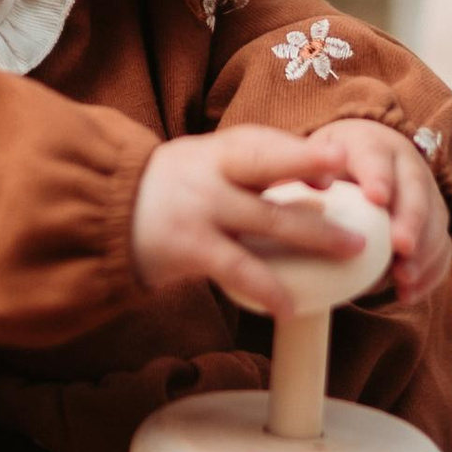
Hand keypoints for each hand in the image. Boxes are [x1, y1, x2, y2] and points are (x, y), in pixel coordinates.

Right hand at [130, 124, 374, 318]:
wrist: (97, 212)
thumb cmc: (163, 192)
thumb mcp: (197, 167)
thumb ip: (242, 173)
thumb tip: (308, 195)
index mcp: (215, 151)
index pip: (263, 142)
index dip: (301, 150)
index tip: (337, 159)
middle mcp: (210, 173)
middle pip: (267, 164)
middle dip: (309, 166)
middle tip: (354, 177)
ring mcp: (201, 209)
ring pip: (268, 219)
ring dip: (315, 235)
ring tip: (352, 249)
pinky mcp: (191, 248)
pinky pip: (239, 270)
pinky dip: (268, 290)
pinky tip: (290, 308)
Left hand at [300, 117, 451, 309]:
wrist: (365, 159)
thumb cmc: (330, 168)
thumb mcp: (312, 161)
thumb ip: (299, 178)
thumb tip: (275, 199)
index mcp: (369, 145)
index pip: (374, 156)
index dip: (377, 175)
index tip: (376, 198)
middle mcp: (405, 164)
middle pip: (414, 188)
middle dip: (409, 218)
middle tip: (400, 246)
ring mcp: (425, 192)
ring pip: (433, 218)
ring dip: (422, 250)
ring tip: (403, 277)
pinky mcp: (435, 220)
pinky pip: (441, 246)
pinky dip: (429, 271)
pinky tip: (408, 293)